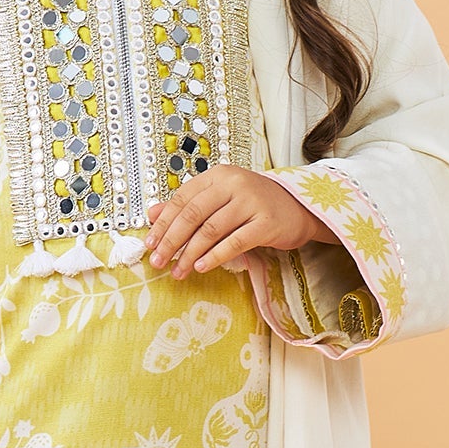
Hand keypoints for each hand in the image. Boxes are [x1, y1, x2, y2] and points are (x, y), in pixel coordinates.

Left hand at [145, 165, 336, 279]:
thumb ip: (187, 205)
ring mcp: (251, 202)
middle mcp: (233, 184)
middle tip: (158, 262)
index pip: (182, 199)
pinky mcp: (266, 223)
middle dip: (171, 241)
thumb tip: (152, 215)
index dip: (163, 223)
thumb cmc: (254, 205)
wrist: (298, 208)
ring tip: (178, 271)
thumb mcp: (220, 199)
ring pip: (211, 230)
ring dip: (190, 254)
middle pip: (193, 215)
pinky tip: (202, 267)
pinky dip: (215, 256)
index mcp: (218, 175)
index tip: (150, 244)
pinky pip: (234, 242)